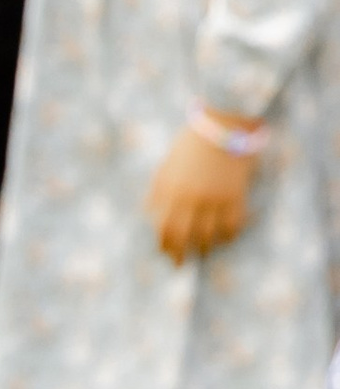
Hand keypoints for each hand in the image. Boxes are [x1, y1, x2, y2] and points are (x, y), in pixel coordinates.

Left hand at [148, 123, 256, 263]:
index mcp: (173, 192)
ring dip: (205, 248)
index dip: (164, 245)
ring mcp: (216, 199)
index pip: (165, 229)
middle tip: (180, 264)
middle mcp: (194, 199)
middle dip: (181, 255)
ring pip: (209, 236)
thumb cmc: (191, 145)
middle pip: (185, 238)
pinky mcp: (237, 195)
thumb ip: (157, 191)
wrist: (223, 124)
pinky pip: (233, 225)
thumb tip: (150, 215)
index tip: (165, 253)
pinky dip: (228, 235)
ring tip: (203, 252)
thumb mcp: (167, 166)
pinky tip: (225, 238)